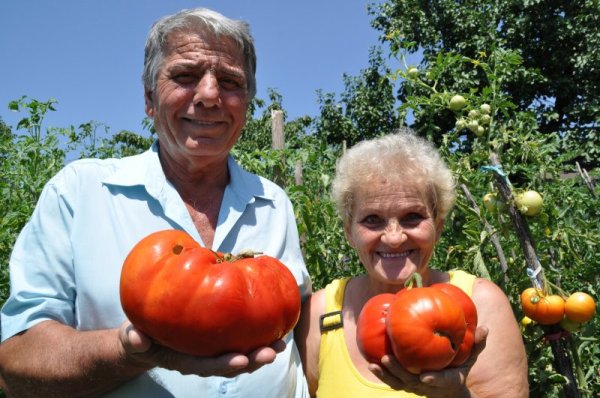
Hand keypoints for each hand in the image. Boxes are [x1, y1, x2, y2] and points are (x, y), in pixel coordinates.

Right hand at [118, 321, 284, 376]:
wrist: (145, 339)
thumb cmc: (140, 337)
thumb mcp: (131, 338)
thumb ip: (134, 340)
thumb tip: (137, 338)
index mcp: (184, 360)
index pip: (206, 366)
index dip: (224, 365)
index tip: (241, 360)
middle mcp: (202, 359)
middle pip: (230, 363)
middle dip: (253, 360)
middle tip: (272, 352)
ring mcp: (212, 351)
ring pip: (241, 354)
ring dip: (261, 350)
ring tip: (281, 342)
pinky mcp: (218, 339)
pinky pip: (240, 339)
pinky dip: (257, 335)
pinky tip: (273, 325)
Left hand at [369, 326, 488, 396]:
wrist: (451, 390)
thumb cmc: (460, 367)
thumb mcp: (471, 357)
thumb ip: (477, 344)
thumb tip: (485, 328)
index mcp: (448, 380)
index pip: (442, 381)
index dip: (434, 380)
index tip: (426, 377)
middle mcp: (429, 386)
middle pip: (412, 383)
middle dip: (399, 373)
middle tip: (388, 358)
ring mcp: (417, 387)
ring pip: (399, 384)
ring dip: (386, 375)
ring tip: (374, 363)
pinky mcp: (407, 384)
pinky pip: (393, 381)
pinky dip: (382, 374)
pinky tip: (371, 362)